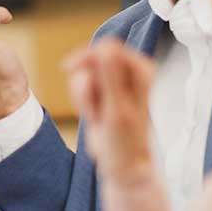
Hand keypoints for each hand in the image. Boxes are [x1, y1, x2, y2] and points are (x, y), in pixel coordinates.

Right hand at [65, 39, 157, 180]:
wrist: (122, 163)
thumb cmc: (125, 142)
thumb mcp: (117, 108)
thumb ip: (111, 76)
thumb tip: (105, 48)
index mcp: (141, 70)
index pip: (107, 47)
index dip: (87, 58)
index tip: (70, 70)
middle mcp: (130, 72)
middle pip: (93, 58)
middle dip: (86, 83)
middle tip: (96, 107)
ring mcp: (116, 80)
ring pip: (85, 72)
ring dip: (84, 96)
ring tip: (98, 115)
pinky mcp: (104, 90)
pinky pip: (83, 84)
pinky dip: (82, 100)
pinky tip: (94, 116)